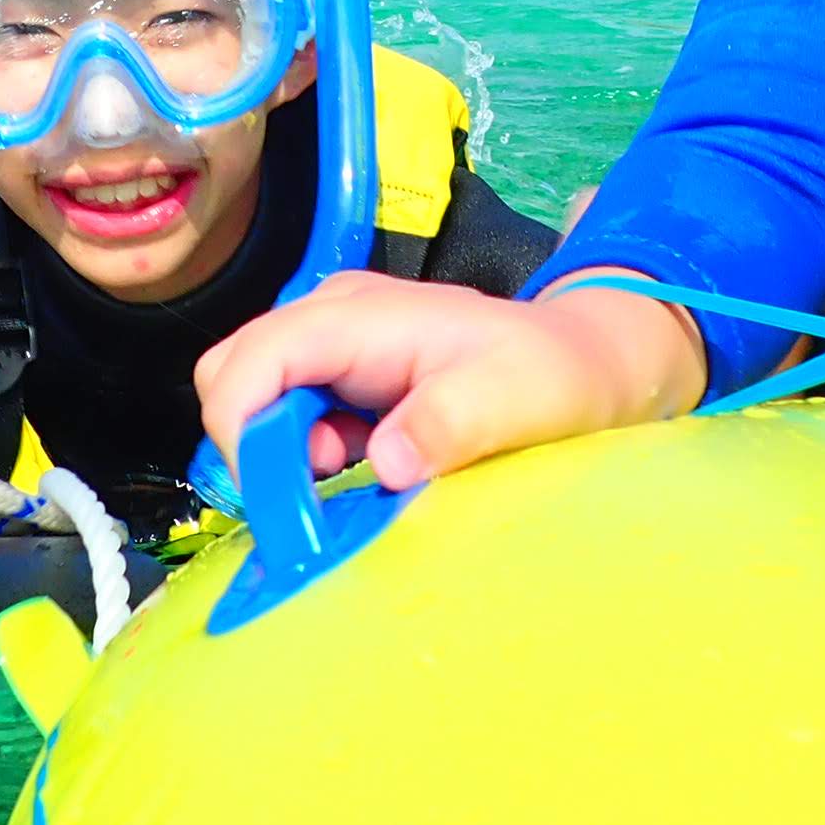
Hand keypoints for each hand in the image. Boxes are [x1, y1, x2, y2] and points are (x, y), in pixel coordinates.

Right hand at [195, 268, 706, 493]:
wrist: (592, 363)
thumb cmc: (556, 373)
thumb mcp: (515, 399)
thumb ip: (449, 422)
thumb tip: (384, 462)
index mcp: (359, 317)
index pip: (250, 365)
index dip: (243, 438)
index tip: (283, 507)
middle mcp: (333, 322)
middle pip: (232, 376)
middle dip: (250, 447)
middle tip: (308, 500)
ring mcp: (337, 349)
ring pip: (254, 401)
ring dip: (280, 458)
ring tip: (345, 485)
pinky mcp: (347, 381)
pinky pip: (290, 420)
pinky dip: (305, 461)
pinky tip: (358, 475)